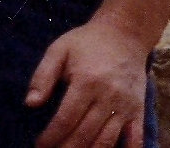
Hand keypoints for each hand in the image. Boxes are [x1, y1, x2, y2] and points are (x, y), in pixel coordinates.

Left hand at [27, 18, 149, 147]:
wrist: (125, 33)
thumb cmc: (87, 42)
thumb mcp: (59, 50)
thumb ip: (43, 76)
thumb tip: (30, 104)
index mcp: (86, 81)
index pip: (66, 119)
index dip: (51, 137)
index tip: (40, 145)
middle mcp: (108, 96)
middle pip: (84, 135)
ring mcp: (125, 106)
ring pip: (106, 142)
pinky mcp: (138, 110)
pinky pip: (136, 139)